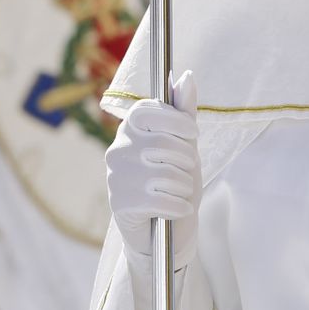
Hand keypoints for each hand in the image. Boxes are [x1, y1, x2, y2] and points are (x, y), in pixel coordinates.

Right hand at [106, 71, 200, 266]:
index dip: (175, 120)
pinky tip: (177, 210)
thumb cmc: (175, 184)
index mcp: (130, 130)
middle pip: (163, 144)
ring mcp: (116, 177)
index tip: (192, 134)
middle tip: (186, 173)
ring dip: (185, 188)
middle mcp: (118, 150)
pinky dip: (179, 207)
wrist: (165, 233)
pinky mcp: (120, 202)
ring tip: (180, 194)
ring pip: (166, 174)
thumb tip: (187, 76)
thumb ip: (184, 113)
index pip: (147, 111)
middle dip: (187, 162)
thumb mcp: (185, 147)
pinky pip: (161, 199)